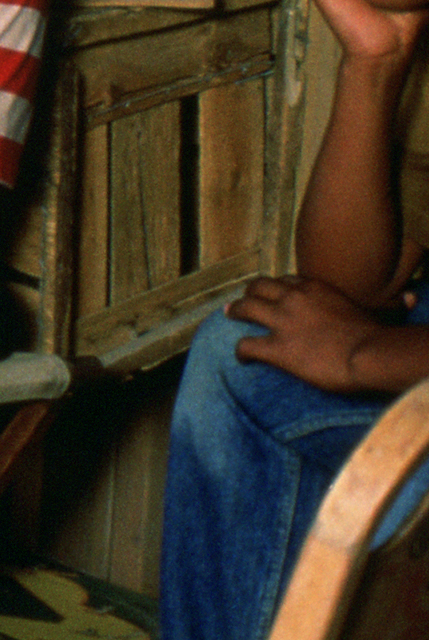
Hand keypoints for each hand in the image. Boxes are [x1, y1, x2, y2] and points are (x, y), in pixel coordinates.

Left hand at [229, 274, 392, 394]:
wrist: (372, 354)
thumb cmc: (379, 336)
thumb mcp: (371, 311)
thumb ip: (373, 305)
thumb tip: (412, 296)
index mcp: (314, 288)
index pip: (287, 281)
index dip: (278, 288)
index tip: (275, 294)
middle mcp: (293, 298)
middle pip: (260, 287)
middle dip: (250, 293)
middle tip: (242, 300)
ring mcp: (282, 321)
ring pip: (245, 308)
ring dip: (236, 311)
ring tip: (230, 316)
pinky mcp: (277, 348)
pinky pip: (247, 345)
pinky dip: (241, 351)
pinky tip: (242, 358)